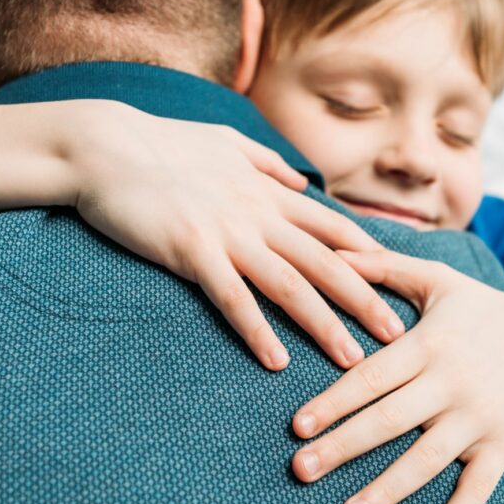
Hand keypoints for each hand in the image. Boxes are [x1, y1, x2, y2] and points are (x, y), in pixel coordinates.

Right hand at [67, 101, 405, 370]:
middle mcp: (257, 212)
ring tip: (351, 360)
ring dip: (324, 324)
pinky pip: (232, 298)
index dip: (370, 259)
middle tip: (397, 336)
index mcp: (267, 190)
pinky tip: (276, 362)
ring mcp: (226, 231)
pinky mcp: (191, 249)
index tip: (399, 288)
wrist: (104, 145)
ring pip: (289, 284)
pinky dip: (256, 330)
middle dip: (366, 300)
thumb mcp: (225, 142)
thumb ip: (267, 162)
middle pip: (325, 262)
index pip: (332, 229)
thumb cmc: (162, 145)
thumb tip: (300, 180)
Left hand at [290, 250, 503, 503]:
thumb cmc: (487, 311)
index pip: (372, 378)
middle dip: (342, 447)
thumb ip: (385, 266)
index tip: (297, 427)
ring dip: (386, 490)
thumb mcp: (439, 281)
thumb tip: (333, 250)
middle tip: (300, 471)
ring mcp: (479, 419)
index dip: (333, 402)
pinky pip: (478, 488)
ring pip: (426, 460)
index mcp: (429, 346)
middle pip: (388, 421)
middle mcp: (452, 384)